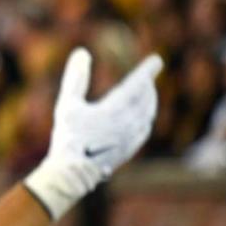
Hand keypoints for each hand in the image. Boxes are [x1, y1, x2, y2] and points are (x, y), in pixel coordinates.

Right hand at [24, 48, 162, 219]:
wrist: (73, 172)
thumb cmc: (67, 136)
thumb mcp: (67, 103)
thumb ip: (76, 77)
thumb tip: (82, 52)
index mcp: (114, 110)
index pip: (136, 85)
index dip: (147, 71)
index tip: (157, 60)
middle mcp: (128, 124)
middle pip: (146, 99)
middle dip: (148, 85)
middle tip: (148, 75)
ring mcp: (131, 138)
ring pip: (147, 114)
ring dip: (149, 101)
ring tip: (147, 93)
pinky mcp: (130, 150)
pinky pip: (144, 128)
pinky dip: (146, 116)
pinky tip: (141, 118)